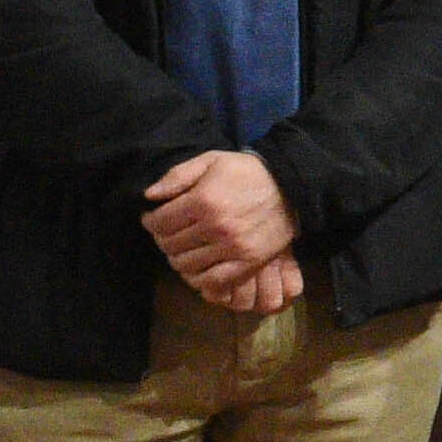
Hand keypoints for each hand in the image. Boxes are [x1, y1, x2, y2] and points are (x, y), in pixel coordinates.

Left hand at [143, 149, 299, 300]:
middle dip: (163, 239)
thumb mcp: (212, 161)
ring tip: (184, 248)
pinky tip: (199, 266)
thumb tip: (149, 196)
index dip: (151, 221)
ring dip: (178, 257)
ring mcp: (233, 248)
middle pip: (170, 245)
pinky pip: (212, 281)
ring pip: (185, 265)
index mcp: (203, 200)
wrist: (293, 186)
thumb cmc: (247, 172)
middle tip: (170, 232)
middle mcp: (215, 227)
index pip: (159, 222)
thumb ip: (177, 176)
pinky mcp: (248, 262)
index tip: (154, 219)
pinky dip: (199, 278)